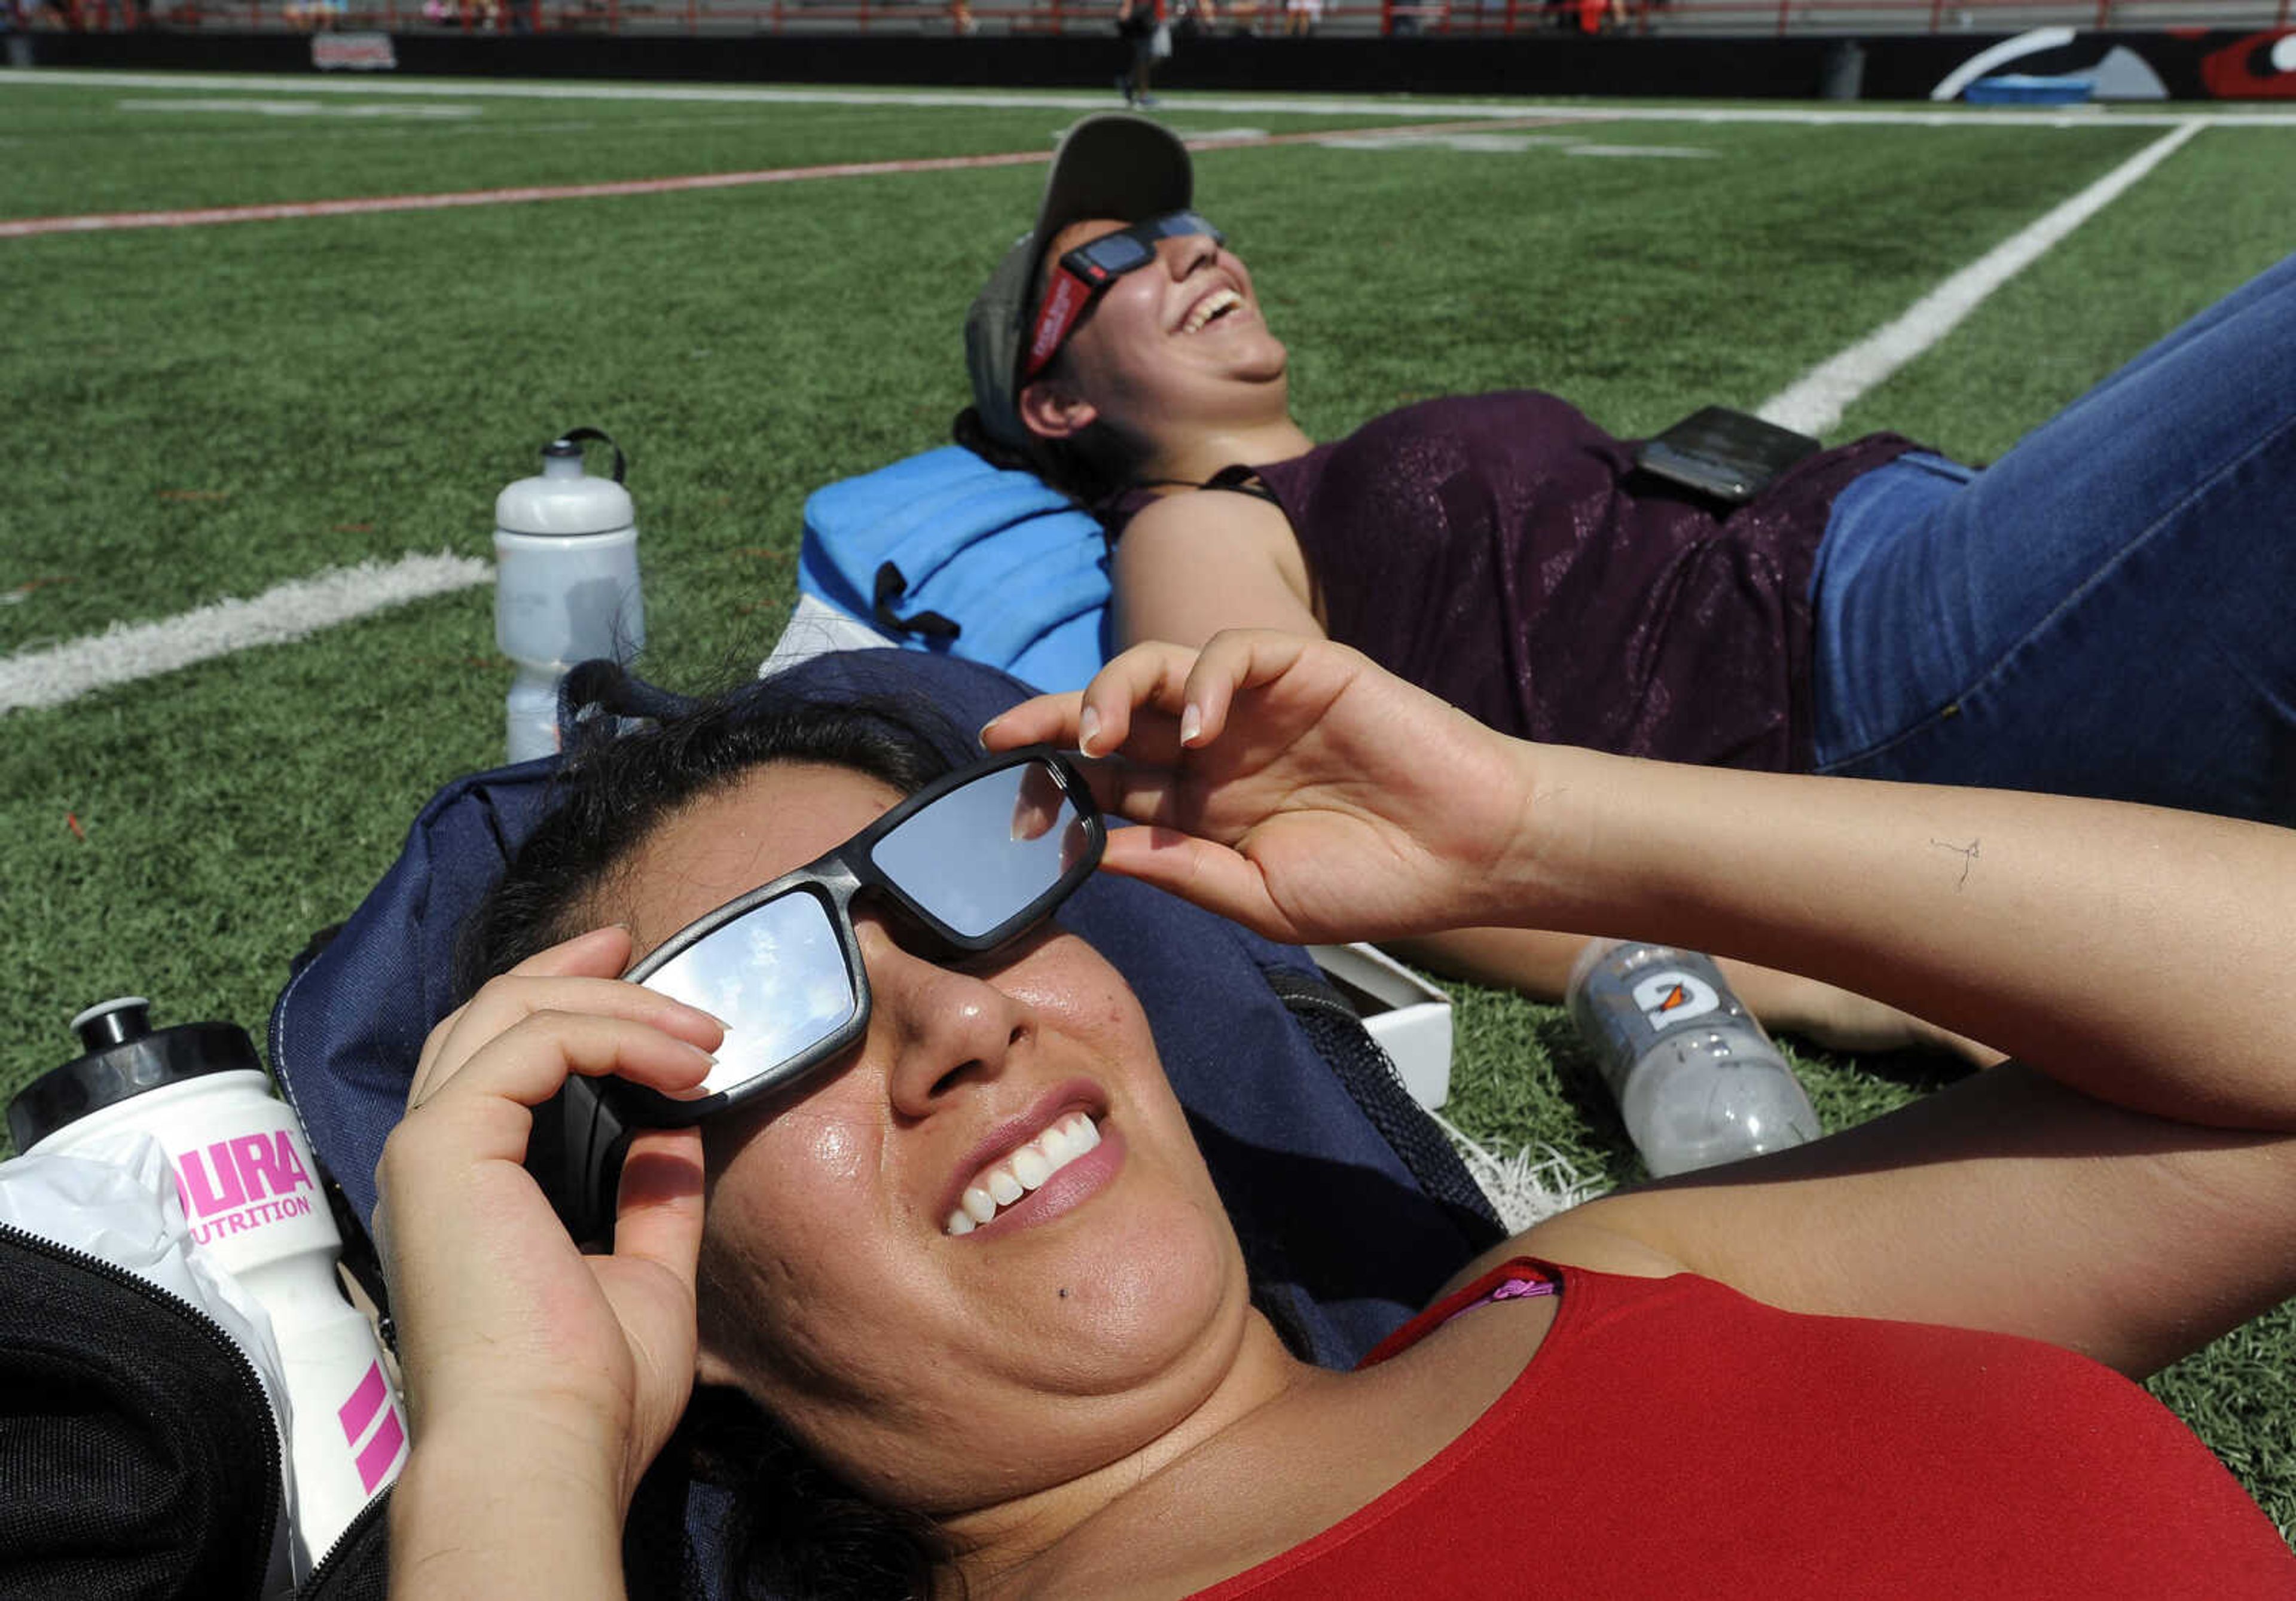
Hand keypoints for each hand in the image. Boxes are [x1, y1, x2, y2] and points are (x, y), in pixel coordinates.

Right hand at [375, 927, 719, 1517]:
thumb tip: (673, 1135)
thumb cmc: (589, 1392)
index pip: (496, 1060)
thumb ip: (652, 1201)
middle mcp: (434, 1161)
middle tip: (644, 947)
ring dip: (616, 1002)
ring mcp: (429, 1148)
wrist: (545, 1448)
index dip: (563, 1004)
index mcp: (468, 1193)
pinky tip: (683, 1063)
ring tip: (701, 1026)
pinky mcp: (444, 1145)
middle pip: (490, 1016)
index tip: (636, 977)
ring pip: (508, 1012)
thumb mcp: (645, 1275)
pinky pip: (533, 1041)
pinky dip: (613, 1032)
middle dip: (574, 970)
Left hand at [983, 631, 1542, 944]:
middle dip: (1053, 721)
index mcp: (1202, 805)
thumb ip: (1181, 871)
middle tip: (1005, 740)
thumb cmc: (1375, 883)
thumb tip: (1093, 851)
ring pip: (1159, 668)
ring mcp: (1256, 705)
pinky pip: (1233, 650)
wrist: (1470, 854)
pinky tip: (1201, 727)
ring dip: (1112, 691)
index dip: (1053, 783)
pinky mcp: (1303, 668)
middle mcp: (1218, 747)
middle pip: (1116, 715)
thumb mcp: (1260, 899)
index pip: (1108, 782)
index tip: (1001, 800)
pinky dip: (1206, 677)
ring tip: (1096, 734)